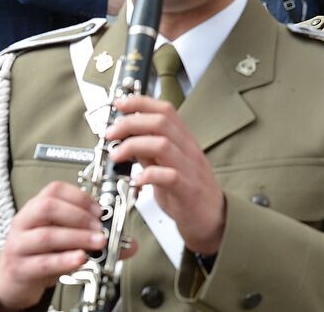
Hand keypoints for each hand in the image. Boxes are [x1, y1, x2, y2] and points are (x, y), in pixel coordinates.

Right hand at [0, 181, 137, 309]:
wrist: (14, 280)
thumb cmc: (41, 253)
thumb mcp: (67, 240)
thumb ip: (96, 238)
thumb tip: (129, 244)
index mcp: (36, 208)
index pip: (54, 190)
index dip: (80, 197)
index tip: (99, 209)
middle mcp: (25, 222)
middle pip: (47, 208)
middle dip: (79, 215)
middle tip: (99, 227)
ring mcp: (19, 245)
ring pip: (46, 235)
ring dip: (77, 238)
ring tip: (97, 243)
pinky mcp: (20, 268)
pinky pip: (43, 262)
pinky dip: (65, 260)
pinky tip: (81, 259)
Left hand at [106, 95, 225, 254]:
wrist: (212, 220)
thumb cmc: (188, 192)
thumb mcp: (167, 166)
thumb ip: (150, 152)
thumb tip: (128, 137)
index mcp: (184, 141)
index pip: (165, 111)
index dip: (140, 103)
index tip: (120, 104)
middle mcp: (188, 150)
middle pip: (161, 123)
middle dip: (130, 123)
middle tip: (111, 133)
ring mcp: (190, 169)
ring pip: (163, 144)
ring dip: (134, 145)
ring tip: (117, 155)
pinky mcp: (188, 190)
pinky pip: (169, 176)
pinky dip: (148, 175)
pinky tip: (136, 180)